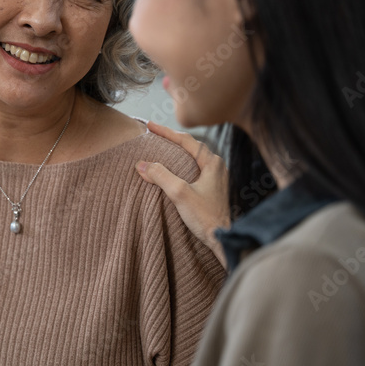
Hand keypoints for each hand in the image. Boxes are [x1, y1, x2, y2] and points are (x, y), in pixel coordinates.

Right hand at [136, 120, 230, 268]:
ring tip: (160, 148)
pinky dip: (180, 165)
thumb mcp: (180, 193)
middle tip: (153, 134)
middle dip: (171, 139)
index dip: (165, 132)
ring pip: (192, 158)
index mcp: (212, 163)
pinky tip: (171, 170)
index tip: (149, 126)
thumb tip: (142, 164)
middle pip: (190, 147)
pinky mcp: (212, 189)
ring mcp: (215, 178)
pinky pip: (193, 169)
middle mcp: (216, 167)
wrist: (222, 239)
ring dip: (176, 152)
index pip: (185, 140)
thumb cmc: (206, 217)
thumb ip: (161, 175)